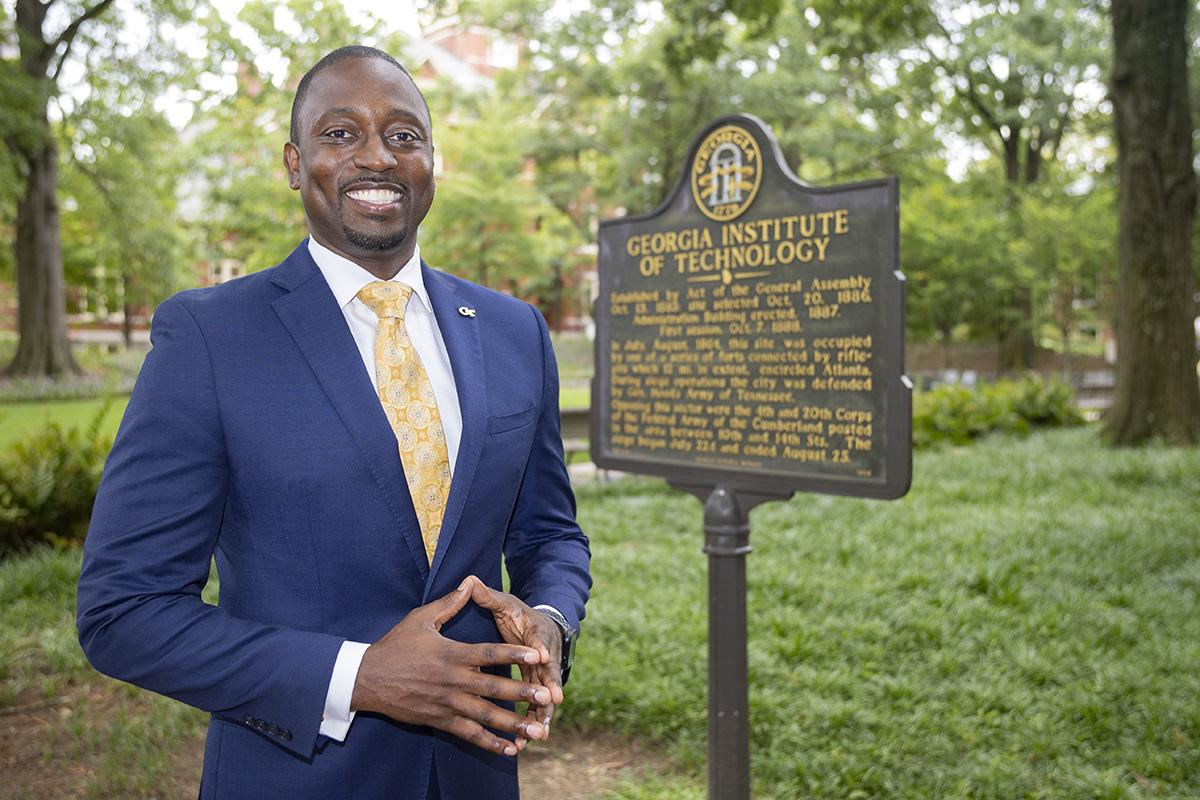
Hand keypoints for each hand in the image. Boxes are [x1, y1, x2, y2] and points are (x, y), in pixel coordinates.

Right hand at [351, 579, 552, 756]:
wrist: (368, 679)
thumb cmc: (395, 645)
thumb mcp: (421, 619)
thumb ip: (449, 603)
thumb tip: (469, 582)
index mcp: (452, 654)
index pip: (489, 654)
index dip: (514, 655)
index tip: (538, 655)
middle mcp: (453, 681)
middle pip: (494, 689)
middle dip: (523, 693)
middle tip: (547, 697)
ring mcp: (448, 704)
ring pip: (486, 716)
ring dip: (513, 723)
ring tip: (537, 729)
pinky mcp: (440, 721)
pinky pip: (469, 734)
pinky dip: (490, 743)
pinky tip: (510, 749)